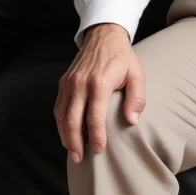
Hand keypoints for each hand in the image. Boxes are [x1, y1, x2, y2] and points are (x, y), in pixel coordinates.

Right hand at [54, 23, 145, 162]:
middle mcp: (80, 84)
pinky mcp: (63, 82)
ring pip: (62, 115)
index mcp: (99, 83)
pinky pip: (58, 107)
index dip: (96, 137)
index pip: (94, 117)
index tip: (100, 149)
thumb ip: (136, 98)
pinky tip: (67, 134)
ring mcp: (69, 83)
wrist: (103, 36)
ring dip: (66, 135)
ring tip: (72, 151)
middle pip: (72, 120)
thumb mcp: (136, 74)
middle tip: (80, 158)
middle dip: (75, 142)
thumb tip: (132, 121)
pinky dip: (61, 123)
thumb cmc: (122, 58)